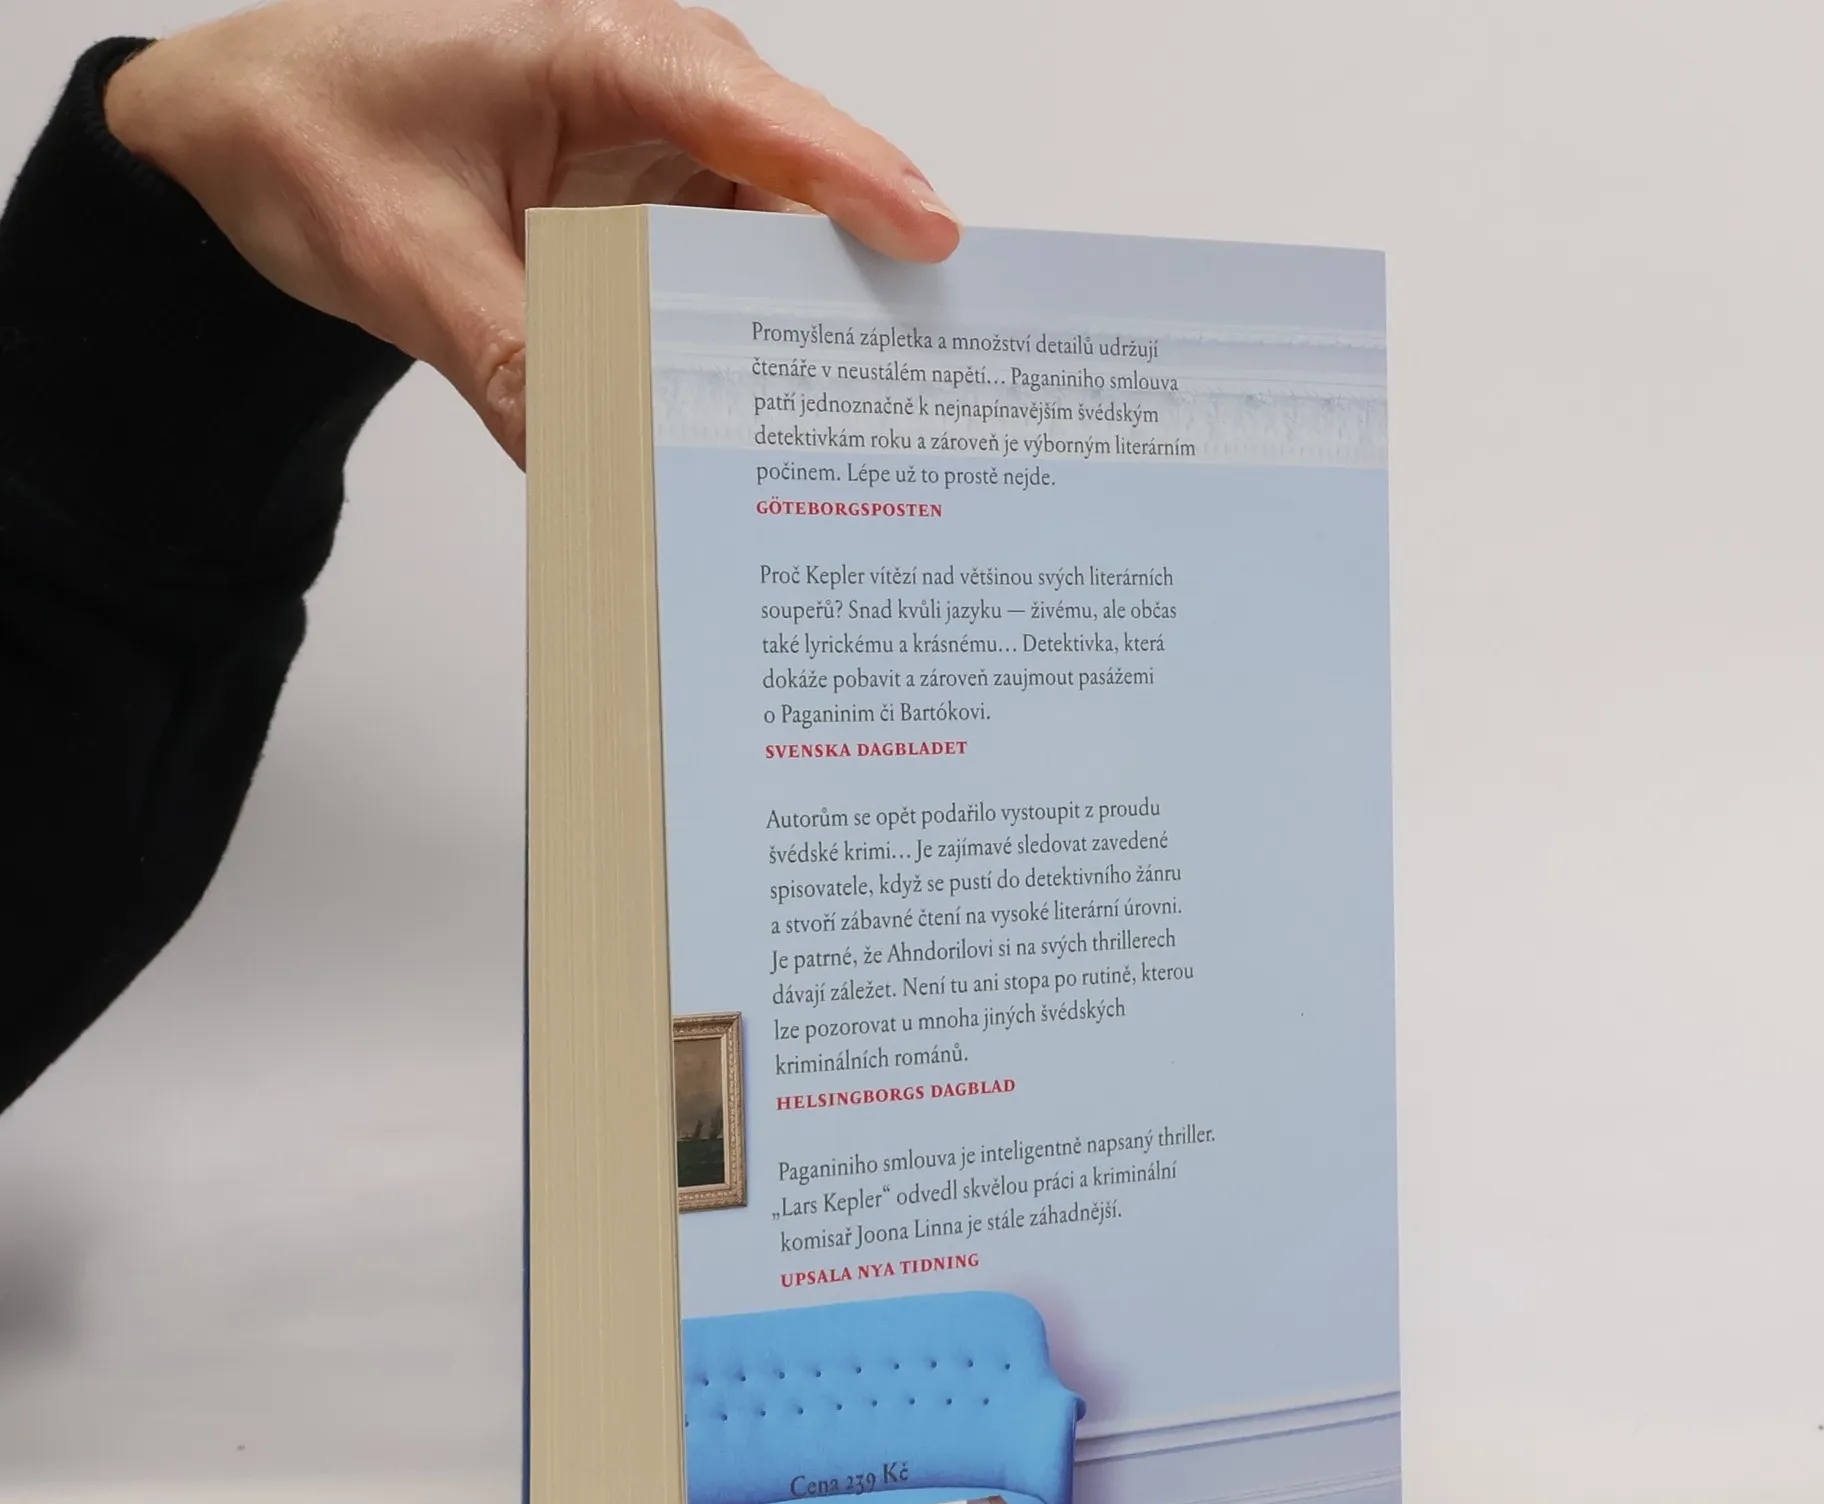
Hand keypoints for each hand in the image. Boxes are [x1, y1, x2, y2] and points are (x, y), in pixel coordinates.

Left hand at [105, 0, 960, 462]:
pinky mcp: (650, 211)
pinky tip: (756, 423)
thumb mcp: (405, 259)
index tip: (930, 243)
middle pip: (795, 190)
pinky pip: (722, 281)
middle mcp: (654, 87)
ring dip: (798, 337)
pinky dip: (739, 349)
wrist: (239, 128)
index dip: (853, 178)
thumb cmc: (309, 128)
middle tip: (908, 393)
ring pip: (771, 247)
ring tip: (845, 433)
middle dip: (851, 289)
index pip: (753, 113)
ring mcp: (661, 151)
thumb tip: (603, 482)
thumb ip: (516, 362)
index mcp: (599, 48)